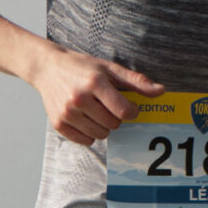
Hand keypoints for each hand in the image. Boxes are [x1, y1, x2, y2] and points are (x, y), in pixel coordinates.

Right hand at [31, 46, 161, 145]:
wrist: (47, 68)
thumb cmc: (81, 67)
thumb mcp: (109, 68)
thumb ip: (136, 81)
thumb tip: (161, 91)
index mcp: (94, 82)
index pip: (124, 111)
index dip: (131, 111)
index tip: (127, 105)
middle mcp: (79, 98)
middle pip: (113, 124)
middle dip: (115, 117)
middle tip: (106, 104)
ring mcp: (67, 112)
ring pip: (100, 135)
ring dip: (103, 126)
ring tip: (95, 110)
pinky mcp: (58, 124)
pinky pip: (85, 140)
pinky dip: (89, 133)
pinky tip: (85, 118)